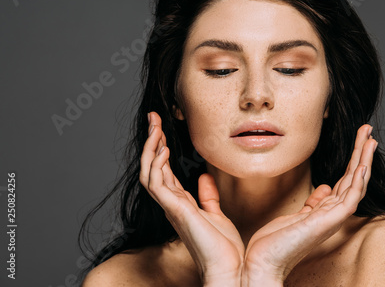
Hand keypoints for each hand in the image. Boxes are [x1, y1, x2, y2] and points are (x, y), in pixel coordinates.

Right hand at [139, 112, 243, 285]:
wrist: (231, 270)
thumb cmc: (225, 248)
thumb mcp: (216, 214)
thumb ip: (208, 197)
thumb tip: (205, 178)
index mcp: (180, 203)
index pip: (164, 170)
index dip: (160, 148)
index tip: (161, 128)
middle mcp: (171, 204)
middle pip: (153, 166)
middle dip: (152, 141)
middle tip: (153, 118)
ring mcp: (170, 207)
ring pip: (150, 172)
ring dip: (151, 147)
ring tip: (155, 126)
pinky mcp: (175, 211)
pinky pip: (157, 184)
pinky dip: (157, 165)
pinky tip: (164, 149)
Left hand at [241, 125, 377, 286]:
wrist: (261, 262)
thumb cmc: (274, 242)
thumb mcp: (296, 216)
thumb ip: (313, 203)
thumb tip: (324, 189)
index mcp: (326, 211)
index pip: (345, 180)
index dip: (353, 160)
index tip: (359, 141)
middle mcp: (332, 214)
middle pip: (354, 178)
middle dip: (362, 153)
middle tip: (368, 131)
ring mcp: (332, 219)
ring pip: (356, 185)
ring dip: (364, 160)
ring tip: (370, 138)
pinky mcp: (327, 223)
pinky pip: (349, 199)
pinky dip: (357, 182)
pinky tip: (362, 164)